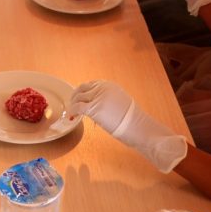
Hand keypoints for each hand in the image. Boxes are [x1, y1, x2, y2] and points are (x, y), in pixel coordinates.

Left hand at [69, 80, 187, 172]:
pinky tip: (72, 117)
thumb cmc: (132, 119)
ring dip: (73, 105)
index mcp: (108, 85)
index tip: (79, 100)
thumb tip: (99, 107)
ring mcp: (97, 97)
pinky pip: (77, 107)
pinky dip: (72, 112)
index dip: (82, 93)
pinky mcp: (93, 108)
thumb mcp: (120, 102)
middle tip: (73, 106)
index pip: (90, 85)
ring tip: (73, 113)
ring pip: (77, 98)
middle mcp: (102, 88)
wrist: (138, 126)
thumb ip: (108, 100)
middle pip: (81, 89)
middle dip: (75, 97)